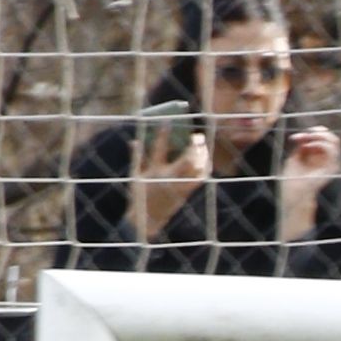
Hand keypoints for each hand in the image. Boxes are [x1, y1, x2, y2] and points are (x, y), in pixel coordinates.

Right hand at [129, 123, 211, 239]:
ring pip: (197, 170)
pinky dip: (204, 168)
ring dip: (201, 156)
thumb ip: (137, 157)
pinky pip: (200, 179)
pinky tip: (205, 159)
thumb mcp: (135, 176)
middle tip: (196, 136)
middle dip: (193, 146)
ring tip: (201, 145)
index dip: (162, 134)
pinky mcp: (187, 193)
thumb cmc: (140, 195)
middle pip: (186, 160)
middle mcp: (169, 180)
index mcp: (154, 172)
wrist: (148, 219)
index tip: (166, 121)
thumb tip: (135, 141)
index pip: (159, 149)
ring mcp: (180, 187)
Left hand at [279, 125, 340, 235]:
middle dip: (317, 132)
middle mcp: (326, 159)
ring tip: (307, 138)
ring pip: (334, 140)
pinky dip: (319, 143)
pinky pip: (332, 149)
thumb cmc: (292, 178)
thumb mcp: (295, 157)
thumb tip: (305, 134)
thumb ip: (302, 145)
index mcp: (318, 156)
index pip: (322, 138)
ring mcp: (330, 163)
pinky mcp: (332, 167)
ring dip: (319, 136)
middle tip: (305, 135)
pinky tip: (308, 145)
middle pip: (331, 137)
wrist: (294, 193)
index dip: (309, 133)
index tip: (295, 138)